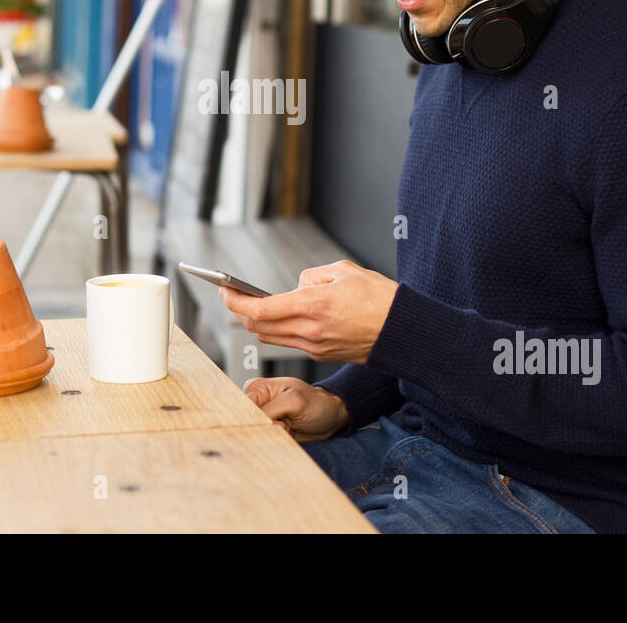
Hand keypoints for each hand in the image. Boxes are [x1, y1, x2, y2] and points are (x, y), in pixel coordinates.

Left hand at [219, 259, 397, 363]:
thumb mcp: (344, 271)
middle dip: (240, 311)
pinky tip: (281, 317)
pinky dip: (279, 329)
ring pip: (271, 337)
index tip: (224, 290)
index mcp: (313, 306)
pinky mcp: (323, 355)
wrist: (403, 330)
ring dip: (257, 323)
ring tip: (253, 305)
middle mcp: (310, 331)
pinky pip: (291, 342)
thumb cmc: (379, 297)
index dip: (236, 300)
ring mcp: (315, 347)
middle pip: (259, 326)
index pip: (260, 308)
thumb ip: (312, 277)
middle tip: (232, 296)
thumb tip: (297, 288)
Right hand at [242, 376, 349, 441]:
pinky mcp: (269, 432)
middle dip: (265, 429)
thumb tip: (253, 422)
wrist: (329, 418)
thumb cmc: (316, 403)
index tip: (272, 422)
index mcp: (257, 388)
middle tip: (284, 424)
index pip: (242, 407)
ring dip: (272, 436)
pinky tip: (289, 433)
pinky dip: (276, 441)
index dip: (254, 419)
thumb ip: (270, 409)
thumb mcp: (294, 402)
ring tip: (289, 428)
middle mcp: (256, 403)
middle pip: (246, 423)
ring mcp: (263, 418)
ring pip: (255, 435)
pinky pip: (264, 441)